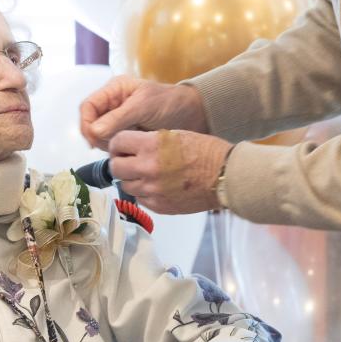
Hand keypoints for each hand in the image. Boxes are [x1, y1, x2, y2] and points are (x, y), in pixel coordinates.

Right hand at [79, 76, 208, 149]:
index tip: (94, 138)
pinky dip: (117, 149)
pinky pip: (113, 144)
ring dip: (108, 144)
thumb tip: (94, 131)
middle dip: (98, 136)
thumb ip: (118, 118)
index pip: (88, 106)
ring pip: (100, 136)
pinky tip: (130, 150)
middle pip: (91, 123)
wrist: (193, 114)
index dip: (86, 122)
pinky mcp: (127, 134)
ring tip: (127, 145)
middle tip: (113, 146)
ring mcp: (119, 120)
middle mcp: (113, 105)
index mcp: (114, 90)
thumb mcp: (144, 106)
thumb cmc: (169, 103)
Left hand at [109, 129, 233, 213]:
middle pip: (115, 167)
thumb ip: (148, 141)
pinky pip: (140, 199)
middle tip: (128, 160)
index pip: (117, 143)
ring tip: (146, 174)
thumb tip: (130, 148)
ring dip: (131, 179)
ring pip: (125, 185)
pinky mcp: (159, 206)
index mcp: (151, 146)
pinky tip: (157, 185)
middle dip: (120, 162)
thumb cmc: (206, 152)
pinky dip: (144, 192)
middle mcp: (148, 168)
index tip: (121, 146)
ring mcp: (152, 190)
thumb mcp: (174, 135)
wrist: (225, 176)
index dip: (118, 144)